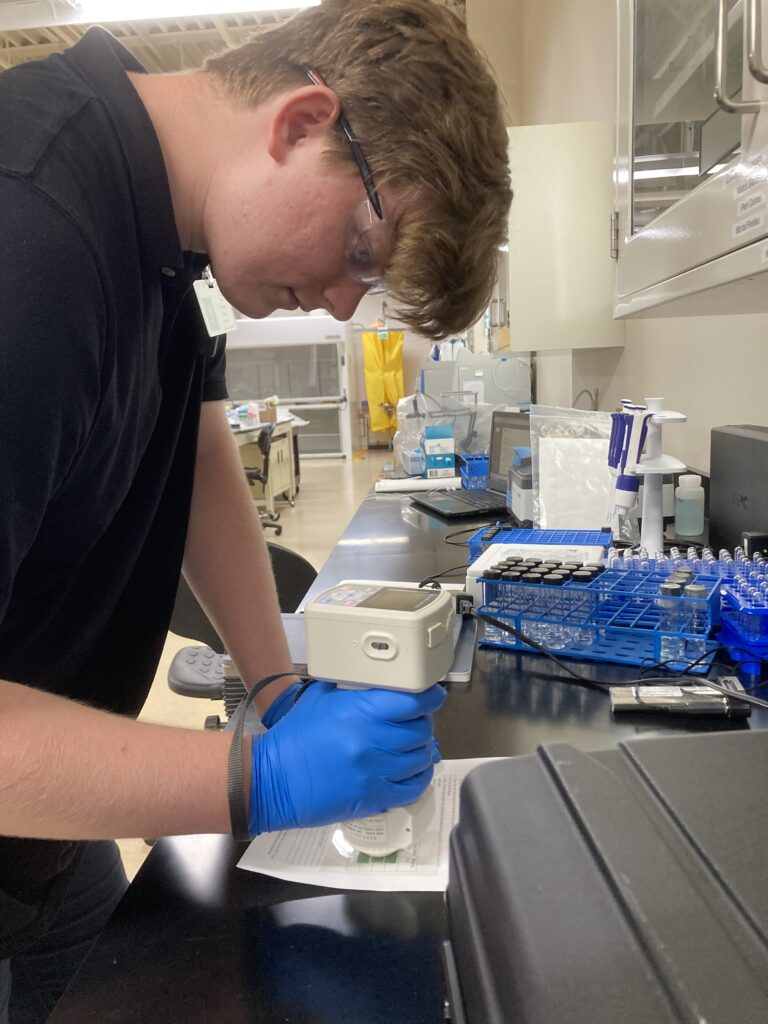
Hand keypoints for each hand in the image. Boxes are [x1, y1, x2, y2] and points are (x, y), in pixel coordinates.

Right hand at [248, 681, 445, 835]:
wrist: (270, 779)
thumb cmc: (294, 736)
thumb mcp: (320, 698)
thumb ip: (351, 687)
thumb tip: (377, 679)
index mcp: (359, 711)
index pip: (412, 700)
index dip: (430, 697)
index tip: (434, 696)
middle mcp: (372, 740)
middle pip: (420, 730)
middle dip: (424, 723)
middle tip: (417, 721)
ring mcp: (374, 772)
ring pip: (421, 758)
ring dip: (423, 750)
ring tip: (416, 746)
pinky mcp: (373, 798)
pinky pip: (412, 788)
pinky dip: (419, 777)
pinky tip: (414, 771)